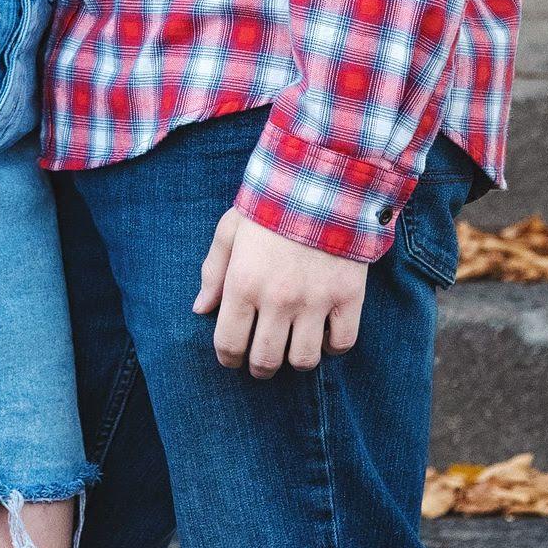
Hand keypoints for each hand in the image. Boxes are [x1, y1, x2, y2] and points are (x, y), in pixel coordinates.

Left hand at [193, 206, 367, 375]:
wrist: (324, 180)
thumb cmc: (270, 205)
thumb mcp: (231, 230)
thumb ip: (213, 271)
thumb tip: (200, 308)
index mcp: (243, 284)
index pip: (229, 344)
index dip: (228, 359)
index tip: (233, 357)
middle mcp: (278, 299)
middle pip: (265, 360)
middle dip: (259, 368)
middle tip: (261, 360)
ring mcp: (315, 301)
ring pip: (303, 360)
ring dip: (294, 360)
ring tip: (291, 348)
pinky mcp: (348, 297)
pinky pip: (342, 343)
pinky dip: (332, 347)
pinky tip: (323, 335)